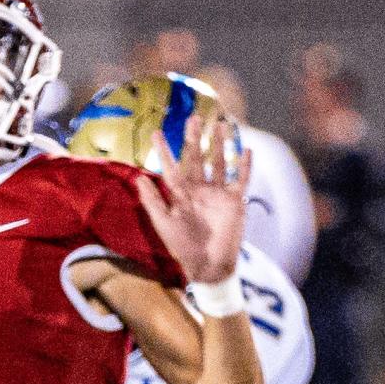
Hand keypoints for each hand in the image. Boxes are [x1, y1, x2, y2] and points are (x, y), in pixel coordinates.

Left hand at [136, 113, 251, 285]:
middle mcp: (199, 190)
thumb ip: (152, 201)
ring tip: (220, 124)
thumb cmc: (183, 248)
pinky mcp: (235, 201)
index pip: (172, 168)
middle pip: (197, 159)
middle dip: (194, 139)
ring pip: (219, 162)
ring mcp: (218, 194)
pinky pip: (240, 179)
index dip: (164, 151)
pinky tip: (247, 150)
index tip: (156, 133)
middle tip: (193, 117)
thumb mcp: (164, 224)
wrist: (208, 266)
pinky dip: (244, 166)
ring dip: (220, 145)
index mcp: (181, 194)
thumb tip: (137, 178)